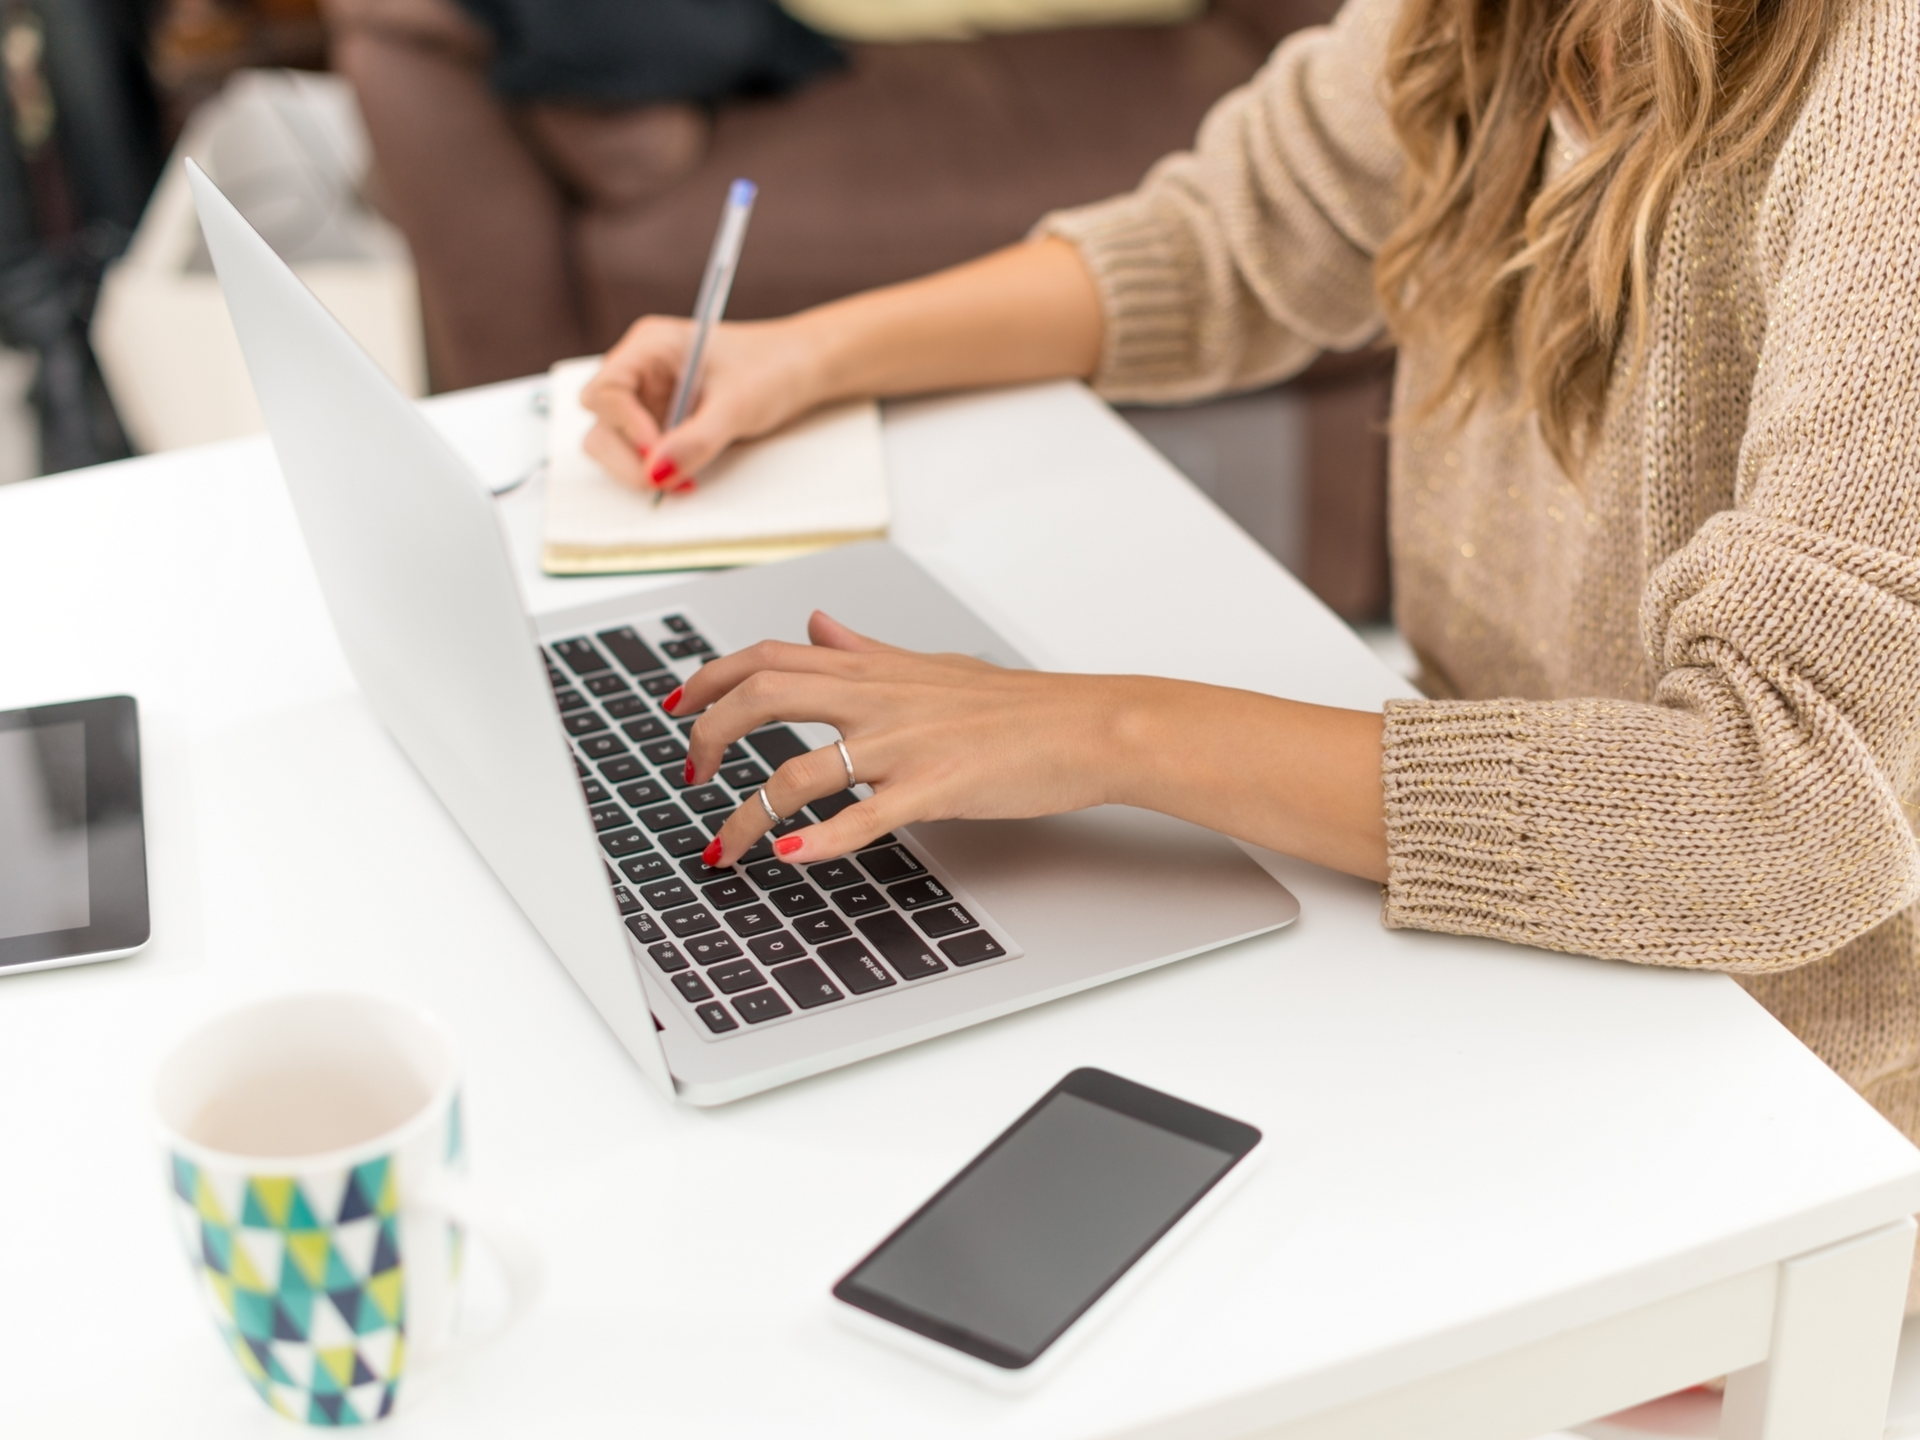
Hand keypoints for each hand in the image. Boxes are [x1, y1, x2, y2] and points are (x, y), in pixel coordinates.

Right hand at [577, 237, 1103, 497]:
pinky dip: (669, 472)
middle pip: (603, 416)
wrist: (852, 358)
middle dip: (624, 450)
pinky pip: (660, 454)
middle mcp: (657, 367)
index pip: (603, 386)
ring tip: (681, 484)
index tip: (650, 461)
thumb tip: (668, 465)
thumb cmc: (810, 359)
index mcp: (656, 340)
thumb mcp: (759, 393)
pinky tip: (690, 484)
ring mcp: (671, 397)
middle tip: (662, 481)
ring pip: (627, 440)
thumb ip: (706, 430)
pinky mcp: (693, 424)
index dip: (617, 427)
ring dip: (646, 465)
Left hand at [672, 612, 1141, 867]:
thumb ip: (864, 651)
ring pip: (797, 771)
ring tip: (723, 848)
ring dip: (745, 815)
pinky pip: (861, 817)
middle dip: (708, 736)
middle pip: (761, 697)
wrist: (1084, 726)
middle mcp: (876, 700)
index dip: (710, 678)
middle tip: (689, 776)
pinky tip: (787, 856)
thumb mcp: (928, 666)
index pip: (767, 657)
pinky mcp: (933, 789)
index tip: (678, 705)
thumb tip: (817, 625)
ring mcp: (902, 745)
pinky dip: (816, 840)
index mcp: (871, 672)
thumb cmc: (1015, 706)